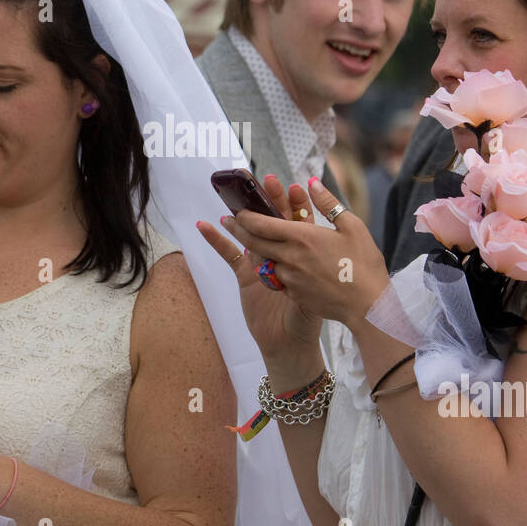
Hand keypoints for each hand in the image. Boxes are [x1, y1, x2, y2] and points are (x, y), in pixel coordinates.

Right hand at [198, 176, 322, 378]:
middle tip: (263, 180)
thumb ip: (318, 264)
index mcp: (303, 253)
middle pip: (274, 222)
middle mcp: (282, 253)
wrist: (291, 344)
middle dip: (269, 201)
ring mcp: (262, 262)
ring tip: (233, 196)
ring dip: (243, 215)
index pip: (299, 222)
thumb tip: (321, 239)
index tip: (294, 188)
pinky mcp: (245, 275)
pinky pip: (230, 254)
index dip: (296, 205)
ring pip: (251, 233)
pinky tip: (205, 225)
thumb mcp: (321, 286)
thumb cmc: (310, 318)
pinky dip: (217, 240)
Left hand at [213, 178, 388, 329]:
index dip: (246, 216)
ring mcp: (290, 279)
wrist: (368, 306)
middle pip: (254, 242)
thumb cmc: (363, 264)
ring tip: (250, 241)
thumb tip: (311, 183)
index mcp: (302, 237)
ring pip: (265, 261)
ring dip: (256, 250)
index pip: (262, 224)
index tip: (237, 209)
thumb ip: (328, 203)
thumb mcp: (352, 226)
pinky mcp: (294, 295)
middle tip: (227, 220)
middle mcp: (290, 257)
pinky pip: (278, 279)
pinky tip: (276, 265)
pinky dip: (273, 270)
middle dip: (238, 229)